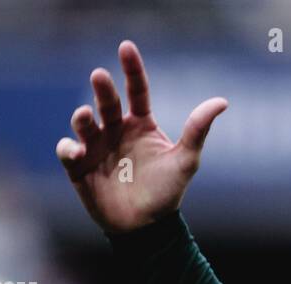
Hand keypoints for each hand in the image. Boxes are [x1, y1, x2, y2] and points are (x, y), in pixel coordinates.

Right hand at [56, 39, 228, 231]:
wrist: (146, 229)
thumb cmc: (166, 193)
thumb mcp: (186, 161)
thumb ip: (198, 129)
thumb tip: (222, 101)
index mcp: (140, 124)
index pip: (136, 90)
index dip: (131, 68)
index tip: (126, 47)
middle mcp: (116, 130)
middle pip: (107, 101)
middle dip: (102, 88)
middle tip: (100, 76)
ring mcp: (96, 147)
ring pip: (84, 122)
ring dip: (82, 117)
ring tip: (85, 116)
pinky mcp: (79, 166)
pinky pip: (68, 150)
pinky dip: (68, 147)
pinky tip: (76, 150)